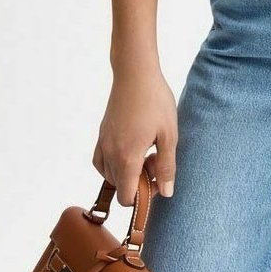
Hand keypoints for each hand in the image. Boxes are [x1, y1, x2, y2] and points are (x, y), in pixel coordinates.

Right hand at [92, 66, 177, 205]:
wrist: (135, 73)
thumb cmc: (155, 101)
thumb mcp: (168, 135)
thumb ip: (167, 166)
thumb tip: (166, 193)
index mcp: (127, 157)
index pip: (126, 197)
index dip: (144, 196)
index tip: (158, 178)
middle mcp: (110, 153)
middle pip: (119, 187)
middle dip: (139, 182)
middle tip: (157, 160)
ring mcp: (103, 143)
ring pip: (110, 174)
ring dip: (127, 172)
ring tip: (146, 152)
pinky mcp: (101, 134)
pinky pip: (101, 161)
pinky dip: (114, 163)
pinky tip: (131, 149)